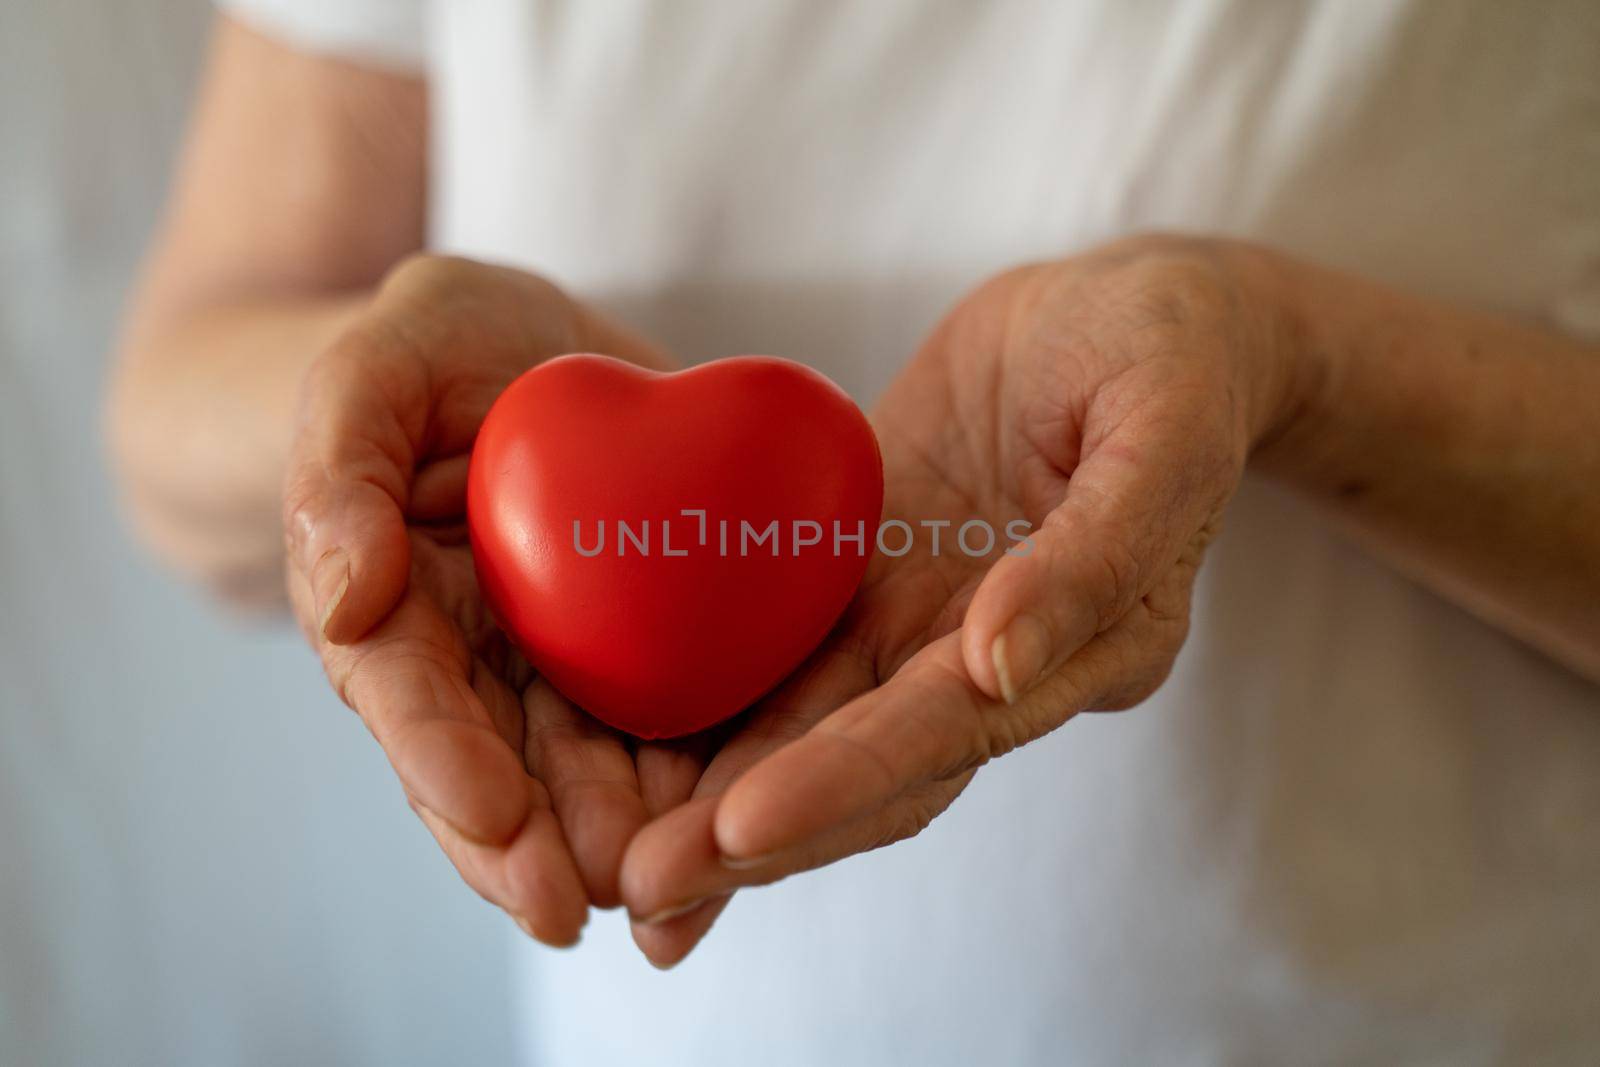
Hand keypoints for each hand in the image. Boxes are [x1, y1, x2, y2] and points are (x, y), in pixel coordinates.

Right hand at [281, 254, 703, 943]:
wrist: (535, 349)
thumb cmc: (436, 347)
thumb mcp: (375, 369)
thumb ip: (339, 470)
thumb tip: (344, 599)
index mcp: (397, 609)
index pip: (409, 699)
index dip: (444, 766)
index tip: (493, 821)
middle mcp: (476, 659)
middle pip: (501, 769)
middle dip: (537, 845)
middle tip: (584, 905)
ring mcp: (563, 661)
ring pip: (589, 768)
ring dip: (622, 835)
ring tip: (670, 888)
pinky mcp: (648, 644)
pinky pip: (672, 717)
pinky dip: (698, 775)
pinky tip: (740, 821)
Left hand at [617, 235, 1313, 964]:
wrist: (1128, 310)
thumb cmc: (1171, 352)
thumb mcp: (1166, 425)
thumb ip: (1097, 552)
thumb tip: (997, 663)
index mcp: (1088, 646)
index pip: (951, 730)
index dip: (847, 780)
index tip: (743, 826)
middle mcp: (996, 662)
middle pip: (869, 766)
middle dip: (759, 832)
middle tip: (644, 888)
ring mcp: (924, 623)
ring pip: (814, 727)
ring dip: (721, 798)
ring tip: (622, 866)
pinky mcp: (869, 577)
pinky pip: (785, 650)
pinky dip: (716, 710)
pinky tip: (630, 754)